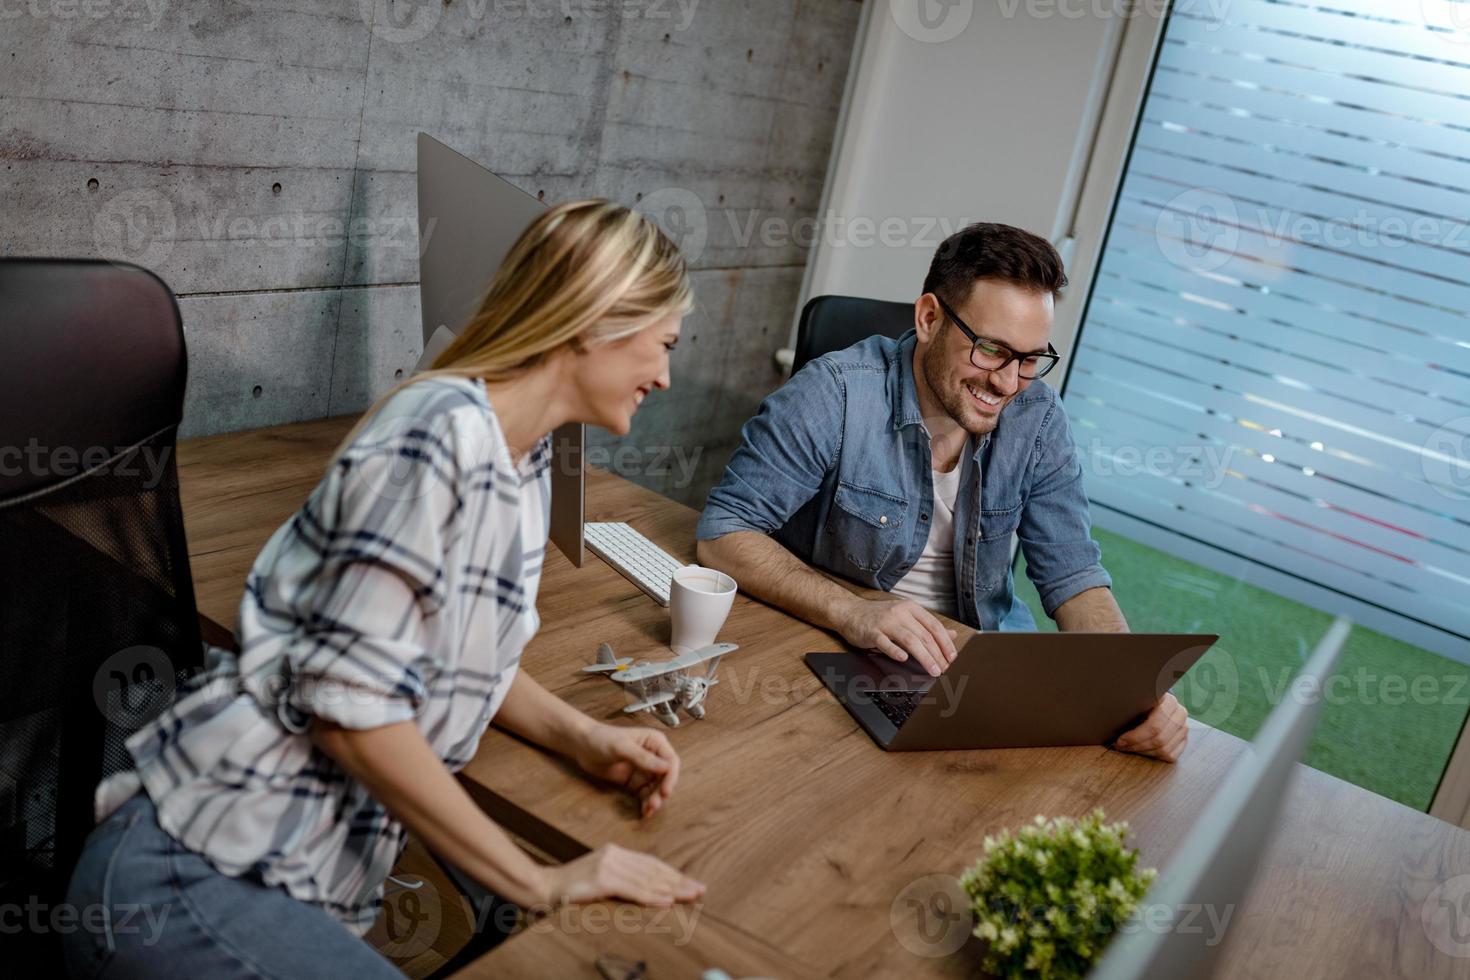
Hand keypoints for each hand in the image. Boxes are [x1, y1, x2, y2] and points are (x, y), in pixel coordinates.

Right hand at [541, 843, 704, 907]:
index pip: (651, 863)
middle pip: (654, 869)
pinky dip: (651, 896)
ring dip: (672, 889)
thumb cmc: (572, 888)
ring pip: (647, 880)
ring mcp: (608, 865)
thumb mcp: (600, 878)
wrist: (544, 887)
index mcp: (615, 852)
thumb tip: (650, 890)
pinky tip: (665, 901)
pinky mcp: (602, 879)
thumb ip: (621, 879)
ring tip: (690, 895)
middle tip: (700, 889)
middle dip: (679, 880)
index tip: (690, 882)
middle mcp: (614, 854)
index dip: (672, 873)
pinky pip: (632, 890)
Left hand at [571, 722, 680, 818]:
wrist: (582, 746)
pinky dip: (646, 802)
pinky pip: (645, 793)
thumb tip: (666, 768)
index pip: (671, 761)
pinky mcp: (635, 781)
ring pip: (657, 788)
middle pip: (666, 777)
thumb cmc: (601, 739)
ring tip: (648, 810)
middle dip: (662, 791)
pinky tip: (644, 811)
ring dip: (655, 799)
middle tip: (654, 803)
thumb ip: (643, 758)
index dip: (671, 777)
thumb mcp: (622, 747)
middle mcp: (653, 756)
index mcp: (655, 742)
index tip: (665, 791)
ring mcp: (644, 769)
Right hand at [835, 596, 958, 675]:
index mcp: (911, 609)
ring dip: (924, 657)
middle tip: (945, 669)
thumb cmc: (879, 616)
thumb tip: (951, 634)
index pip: (934, 626)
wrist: (849, 611)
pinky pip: (885, 642)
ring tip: (932, 670)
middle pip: (924, 636)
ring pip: (910, 640)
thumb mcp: (905, 616)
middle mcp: (900, 613)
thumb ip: (927, 626)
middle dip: (938, 655)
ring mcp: (886, 622)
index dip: (946, 643)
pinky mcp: (872, 632)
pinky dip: (895, 651)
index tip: (952, 658)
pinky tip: (903, 659)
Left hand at [1113, 693, 1187, 761]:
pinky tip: (1141, 750)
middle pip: (1159, 740)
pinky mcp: (1183, 739)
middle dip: (1136, 746)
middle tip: (1120, 746)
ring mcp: (1184, 727)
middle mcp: (1180, 713)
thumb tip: (1108, 715)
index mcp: (1168, 700)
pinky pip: (1170, 755)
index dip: (1135, 736)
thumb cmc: (1139, 701)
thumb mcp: (1134, 698)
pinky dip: (1153, 756)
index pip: (1154, 726)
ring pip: (1164, 749)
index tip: (1119, 740)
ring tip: (1128, 748)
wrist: (1154, 702)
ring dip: (1143, 752)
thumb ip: (1129, 705)